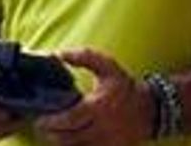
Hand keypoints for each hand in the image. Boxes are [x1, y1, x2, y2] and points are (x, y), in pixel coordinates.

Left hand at [33, 49, 152, 145]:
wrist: (149, 109)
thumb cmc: (124, 86)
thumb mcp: (106, 65)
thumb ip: (83, 57)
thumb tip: (57, 54)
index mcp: (99, 106)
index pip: (70, 119)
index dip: (52, 122)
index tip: (40, 120)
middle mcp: (103, 128)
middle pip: (70, 138)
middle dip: (52, 135)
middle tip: (42, 128)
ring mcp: (107, 143)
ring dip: (62, 143)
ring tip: (53, 134)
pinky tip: (69, 141)